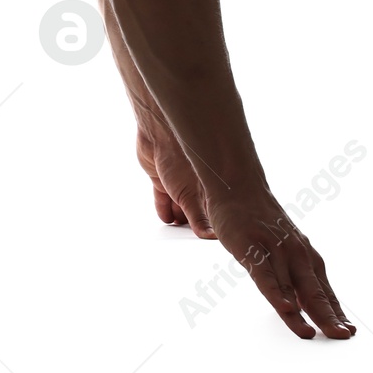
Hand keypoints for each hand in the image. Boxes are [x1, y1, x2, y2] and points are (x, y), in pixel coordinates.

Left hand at [135, 114, 214, 237]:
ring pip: (178, 204)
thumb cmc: (182, 157)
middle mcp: (196, 184)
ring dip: (177, 216)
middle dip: (193, 223)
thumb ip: (199, 219)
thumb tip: (211, 236)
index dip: (213, 224)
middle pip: (196, 209)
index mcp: (210, 186)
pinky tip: (166, 218)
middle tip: (193, 236)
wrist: (158, 134)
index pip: (214, 211)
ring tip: (179, 229)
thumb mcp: (191, 197)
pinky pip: (163, 196)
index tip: (213, 238)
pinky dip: (164, 207)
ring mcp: (178, 180)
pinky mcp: (161, 177)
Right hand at [206, 193, 355, 339]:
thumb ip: (292, 274)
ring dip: (301, 313)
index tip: (349, 331)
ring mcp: (275, 250)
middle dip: (329, 318)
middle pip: (314, 293)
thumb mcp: (283, 245)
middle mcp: (297, 254)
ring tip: (310, 335)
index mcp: (306, 256)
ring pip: (290, 288)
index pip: (324, 291)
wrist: (239, 186)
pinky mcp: (252, 248)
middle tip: (343, 337)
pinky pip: (265, 276)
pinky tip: (285, 308)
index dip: (337, 313)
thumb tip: (301, 304)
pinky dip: (276, 293)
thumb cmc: (259, 218)